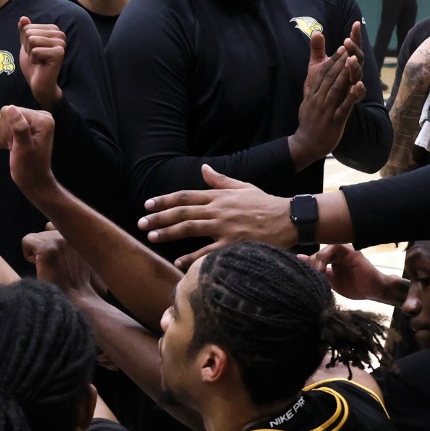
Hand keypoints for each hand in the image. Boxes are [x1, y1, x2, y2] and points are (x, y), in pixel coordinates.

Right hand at [0, 105, 58, 200]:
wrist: (32, 180)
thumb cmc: (30, 168)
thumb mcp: (24, 149)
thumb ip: (19, 128)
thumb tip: (11, 108)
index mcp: (42, 118)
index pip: (12, 110)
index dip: (8, 128)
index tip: (17, 144)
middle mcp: (37, 116)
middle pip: (5, 112)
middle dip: (6, 132)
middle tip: (16, 146)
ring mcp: (29, 120)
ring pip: (1, 119)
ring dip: (3, 136)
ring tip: (14, 147)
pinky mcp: (21, 126)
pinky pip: (1, 125)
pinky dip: (2, 138)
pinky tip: (11, 147)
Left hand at [17, 16, 65, 108]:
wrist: (38, 83)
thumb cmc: (34, 64)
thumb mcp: (26, 44)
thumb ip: (24, 31)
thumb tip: (23, 18)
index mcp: (53, 29)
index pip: (27, 27)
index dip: (25, 41)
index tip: (34, 51)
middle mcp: (59, 34)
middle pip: (29, 32)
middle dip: (27, 47)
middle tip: (36, 57)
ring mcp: (61, 43)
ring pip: (32, 40)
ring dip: (31, 53)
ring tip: (39, 60)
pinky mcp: (59, 53)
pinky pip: (35, 51)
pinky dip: (34, 59)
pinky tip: (41, 64)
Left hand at [22, 228, 97, 297]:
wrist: (74, 302)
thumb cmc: (73, 285)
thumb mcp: (79, 258)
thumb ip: (68, 242)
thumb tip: (49, 225)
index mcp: (81, 236)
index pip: (55, 226)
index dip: (51, 243)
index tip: (57, 260)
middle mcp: (72, 234)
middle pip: (44, 232)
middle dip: (44, 249)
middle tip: (55, 268)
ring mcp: (60, 240)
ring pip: (35, 237)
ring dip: (37, 253)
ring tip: (50, 269)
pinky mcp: (47, 249)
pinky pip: (26, 241)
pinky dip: (28, 255)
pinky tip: (40, 267)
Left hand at [140, 165, 292, 266]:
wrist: (288, 219)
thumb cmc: (265, 204)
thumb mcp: (243, 187)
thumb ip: (220, 180)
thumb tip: (204, 169)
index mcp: (219, 196)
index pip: (186, 196)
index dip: (164, 200)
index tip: (147, 205)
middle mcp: (218, 209)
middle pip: (182, 211)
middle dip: (159, 217)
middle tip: (141, 223)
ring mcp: (225, 226)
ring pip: (190, 228)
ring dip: (169, 233)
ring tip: (151, 237)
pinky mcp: (233, 243)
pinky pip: (208, 251)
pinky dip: (192, 257)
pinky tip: (178, 262)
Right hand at [286, 28, 364, 167]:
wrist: (306, 143)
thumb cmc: (309, 119)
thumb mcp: (307, 98)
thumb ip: (313, 81)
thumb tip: (314, 66)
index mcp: (312, 93)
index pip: (322, 73)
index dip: (333, 60)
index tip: (342, 47)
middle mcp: (318, 99)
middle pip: (329, 78)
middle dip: (339, 62)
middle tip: (349, 47)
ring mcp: (326, 111)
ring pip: (335, 89)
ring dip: (344, 74)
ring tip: (353, 60)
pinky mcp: (334, 122)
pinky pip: (344, 107)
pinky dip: (351, 96)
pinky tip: (358, 86)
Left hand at [306, 244, 404, 303]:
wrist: (373, 291)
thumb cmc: (355, 287)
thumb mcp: (331, 283)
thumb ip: (319, 274)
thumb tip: (303, 266)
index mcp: (332, 262)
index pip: (314, 259)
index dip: (306, 265)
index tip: (298, 272)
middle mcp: (337, 255)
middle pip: (317, 254)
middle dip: (310, 264)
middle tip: (308, 274)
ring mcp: (344, 252)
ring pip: (324, 250)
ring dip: (317, 260)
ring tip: (317, 271)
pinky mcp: (351, 251)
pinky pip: (335, 247)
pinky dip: (326, 255)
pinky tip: (323, 267)